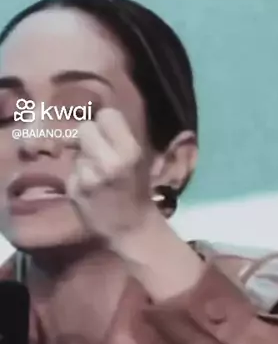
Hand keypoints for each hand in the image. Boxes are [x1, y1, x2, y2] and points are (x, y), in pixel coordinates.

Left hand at [67, 108, 158, 245]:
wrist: (132, 229)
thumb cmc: (138, 190)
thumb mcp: (140, 159)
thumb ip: (120, 137)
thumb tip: (96, 115)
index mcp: (129, 152)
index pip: (107, 115)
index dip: (106, 124)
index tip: (109, 135)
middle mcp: (108, 163)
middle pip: (85, 128)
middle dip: (90, 139)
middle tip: (99, 154)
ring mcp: (89, 178)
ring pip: (76, 151)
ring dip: (84, 160)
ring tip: (97, 177)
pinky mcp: (75, 190)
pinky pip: (71, 171)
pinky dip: (78, 178)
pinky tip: (90, 190)